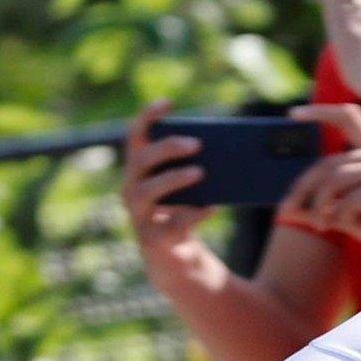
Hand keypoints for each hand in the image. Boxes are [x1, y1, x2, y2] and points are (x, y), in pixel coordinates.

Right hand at [119, 103, 213, 264]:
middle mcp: (131, 188)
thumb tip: (229, 149)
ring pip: (146, 191)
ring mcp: (138, 215)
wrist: (178, 258)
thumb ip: (197, 166)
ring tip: (201, 172)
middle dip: (167, 148)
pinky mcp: (151, 240)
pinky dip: (192, 213)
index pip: (135, 135)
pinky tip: (211, 206)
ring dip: (174, 179)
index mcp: (140, 169)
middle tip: (197, 144)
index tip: (168, 102)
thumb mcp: (190, 187)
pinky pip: (170, 224)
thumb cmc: (185, 212)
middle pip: (140, 159)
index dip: (147, 116)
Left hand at [276, 105, 360, 265]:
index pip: (349, 117)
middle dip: (303, 187)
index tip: (292, 115)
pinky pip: (348, 199)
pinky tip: (338, 226)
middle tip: (286, 209)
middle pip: (329, 162)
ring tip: (319, 226)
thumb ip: (323, 209)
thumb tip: (287, 210)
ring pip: (334, 179)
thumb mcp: (351, 217)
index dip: (320, 112)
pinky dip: (338, 216)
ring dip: (319, 206)